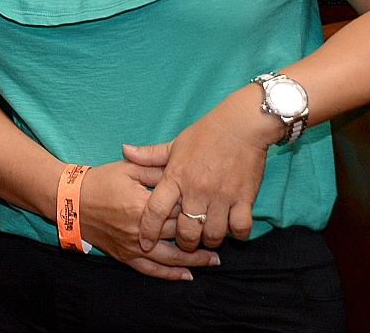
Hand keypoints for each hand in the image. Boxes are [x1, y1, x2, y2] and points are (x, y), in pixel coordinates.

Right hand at [76, 161, 221, 280]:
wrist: (71, 200)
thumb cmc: (100, 180)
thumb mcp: (128, 169)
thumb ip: (156, 169)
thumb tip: (182, 168)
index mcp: (142, 204)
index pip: (177, 210)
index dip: (196, 209)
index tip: (214, 207)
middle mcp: (139, 229)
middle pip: (178, 234)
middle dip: (202, 235)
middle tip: (223, 233)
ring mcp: (132, 246)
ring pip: (170, 258)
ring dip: (194, 260)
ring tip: (215, 260)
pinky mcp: (124, 256)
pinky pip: (151, 270)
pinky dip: (170, 274)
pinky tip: (187, 275)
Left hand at [128, 88, 276, 252]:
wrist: (240, 126)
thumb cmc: (205, 134)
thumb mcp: (174, 144)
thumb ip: (150, 155)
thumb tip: (125, 150)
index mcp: (175, 177)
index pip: (155, 211)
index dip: (148, 231)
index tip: (145, 243)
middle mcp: (196, 190)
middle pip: (186, 231)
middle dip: (185, 243)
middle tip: (187, 241)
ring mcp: (221, 196)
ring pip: (213, 234)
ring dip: (210, 240)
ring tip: (209, 236)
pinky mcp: (244, 198)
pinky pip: (240, 227)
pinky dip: (237, 233)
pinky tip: (232, 228)